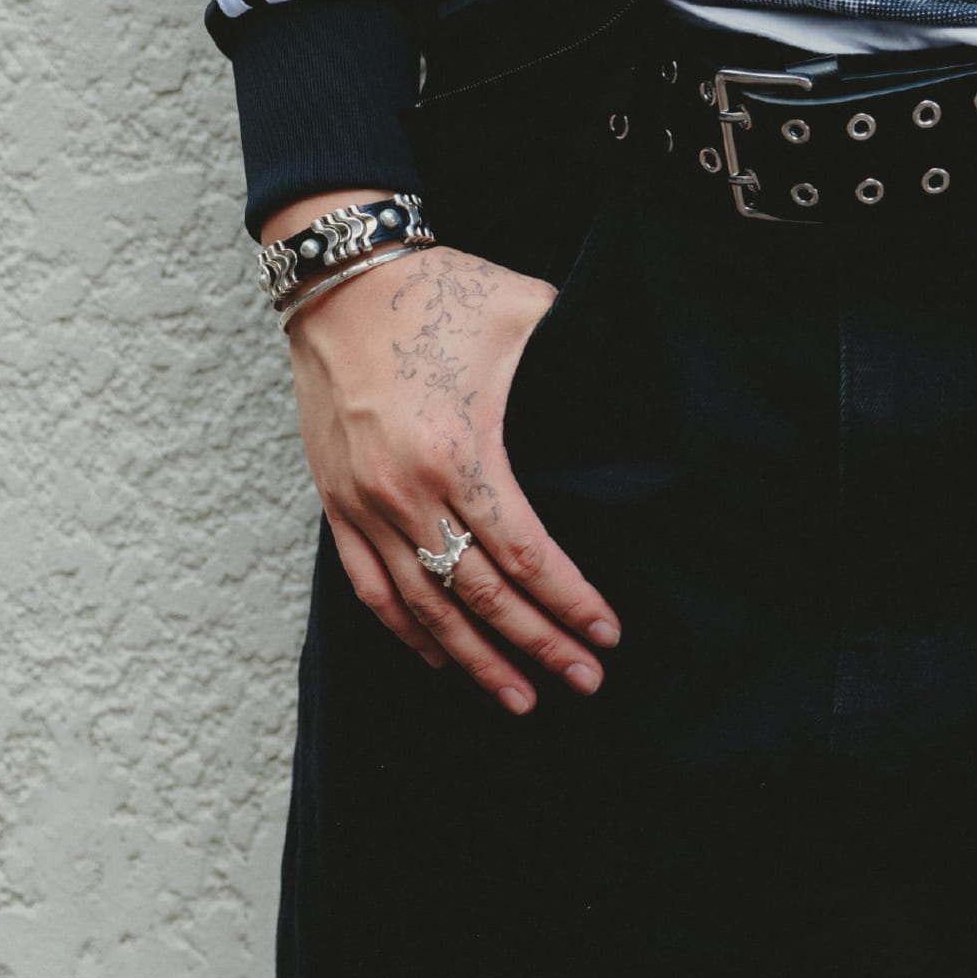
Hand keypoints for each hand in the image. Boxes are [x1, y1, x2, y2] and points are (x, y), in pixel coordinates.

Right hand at [279, 225, 620, 711]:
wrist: (340, 278)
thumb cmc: (438, 291)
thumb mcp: (524, 309)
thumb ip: (579, 347)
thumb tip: (640, 374)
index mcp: (459, 450)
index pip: (524, 551)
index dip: (569, 599)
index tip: (608, 633)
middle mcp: (407, 491)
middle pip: (480, 594)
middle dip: (538, 645)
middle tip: (584, 681)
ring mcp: (365, 503)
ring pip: (424, 608)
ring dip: (475, 659)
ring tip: (521, 699)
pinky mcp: (336, 502)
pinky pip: (371, 587)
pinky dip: (408, 630)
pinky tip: (442, 657)